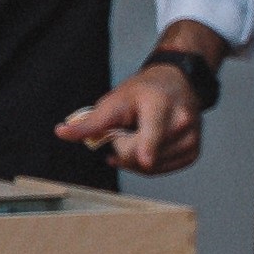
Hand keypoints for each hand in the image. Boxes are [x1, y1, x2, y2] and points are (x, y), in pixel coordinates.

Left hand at [57, 61, 204, 174]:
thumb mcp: (112, 102)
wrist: (175, 83)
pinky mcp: (193, 151)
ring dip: (135, 158)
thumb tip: (60, 132)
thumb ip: (89, 123)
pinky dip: (149, 165)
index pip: (153, 132)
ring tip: (139, 135)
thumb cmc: (141, 92)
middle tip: (128, 130)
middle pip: (140, 157)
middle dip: (124, 149)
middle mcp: (182, 120)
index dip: (147, 148)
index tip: (146, 160)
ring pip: (150, 168)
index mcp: (161, 104)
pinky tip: (146, 148)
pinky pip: (161, 171)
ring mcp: (191, 137)